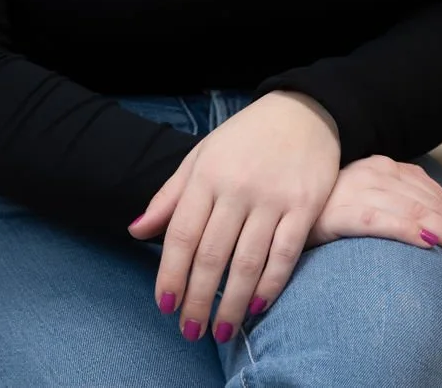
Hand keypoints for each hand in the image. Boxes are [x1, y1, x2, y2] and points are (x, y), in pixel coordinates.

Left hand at [128, 92, 339, 341]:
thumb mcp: (201, 156)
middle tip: (190, 331)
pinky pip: (284, 254)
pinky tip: (256, 307)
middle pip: (212, 255)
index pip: (182, 233)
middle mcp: (238, 187)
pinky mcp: (304, 205)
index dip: (170, 273)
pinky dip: (270, 286)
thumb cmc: (245, 138)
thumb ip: (170, 196)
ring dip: (231, 303)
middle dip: (198, 299)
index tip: (164, 305)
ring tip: (221, 331)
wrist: (303, 110)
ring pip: (247, 261)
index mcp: (207, 174)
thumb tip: (136, 232)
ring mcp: (273, 197)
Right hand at [306, 155, 441, 274]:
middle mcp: (374, 172)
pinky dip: (407, 228)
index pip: (433, 194)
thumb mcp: (361, 202)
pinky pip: (379, 218)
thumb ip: (392, 208)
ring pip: (416, 209)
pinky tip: (428, 242)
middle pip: (431, 202)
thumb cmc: (319, 211)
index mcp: (383, 169)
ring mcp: (356, 187)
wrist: (274, 205)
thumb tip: (432, 232)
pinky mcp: (338, 209)